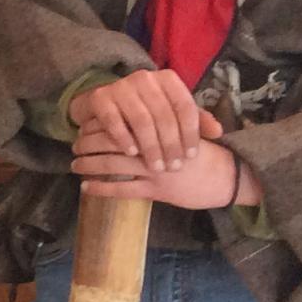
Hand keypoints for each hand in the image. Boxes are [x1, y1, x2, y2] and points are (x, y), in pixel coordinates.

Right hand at [69, 68, 217, 172]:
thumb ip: (196, 120)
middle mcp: (145, 78)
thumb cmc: (145, 109)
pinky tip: (132, 153)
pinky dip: (124, 138)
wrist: (104, 102)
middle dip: (170, 144)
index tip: (191, 156)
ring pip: (141, 120)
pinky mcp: (100, 97)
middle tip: (173, 167)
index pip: (185, 107)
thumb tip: (218, 132)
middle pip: (164, 115)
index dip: (190, 133)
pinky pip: (114, 121)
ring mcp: (121, 86)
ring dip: (150, 146)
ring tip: (155, 166)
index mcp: (168, 79)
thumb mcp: (172, 110)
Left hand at [72, 129, 255, 209]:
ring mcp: (156, 170)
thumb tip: (134, 110)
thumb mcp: (186, 129)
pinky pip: (122, 189)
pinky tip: (86, 187)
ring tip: (74, 164)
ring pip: (113, 165)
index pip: (124, 122)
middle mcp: (156, 147)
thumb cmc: (204, 153)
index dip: (101, 124)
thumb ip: (163, 120)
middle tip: (74, 144)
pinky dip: (101, 188)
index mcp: (161, 128)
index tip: (86, 126)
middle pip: (114, 141)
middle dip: (89, 143)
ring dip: (89, 164)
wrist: (227, 177)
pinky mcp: (157, 191)